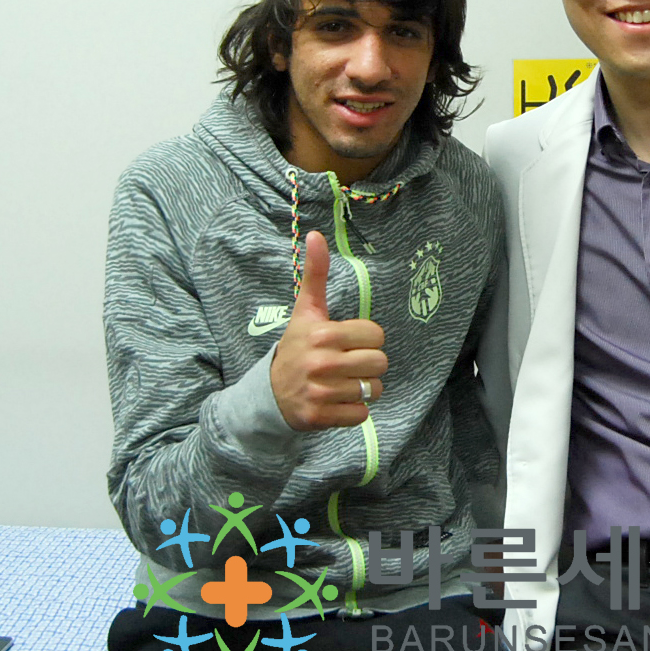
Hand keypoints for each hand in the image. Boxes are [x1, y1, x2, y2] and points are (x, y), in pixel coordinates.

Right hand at [269, 230, 385, 430]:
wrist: (270, 393)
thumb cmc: (297, 347)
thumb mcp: (306, 311)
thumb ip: (315, 274)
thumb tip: (315, 233)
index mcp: (322, 334)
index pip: (376, 335)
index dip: (367, 340)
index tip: (348, 343)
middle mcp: (321, 363)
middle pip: (379, 363)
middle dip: (368, 366)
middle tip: (347, 366)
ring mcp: (320, 392)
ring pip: (373, 390)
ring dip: (363, 389)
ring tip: (342, 384)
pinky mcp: (320, 417)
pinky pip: (361, 414)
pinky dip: (354, 411)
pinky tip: (336, 401)